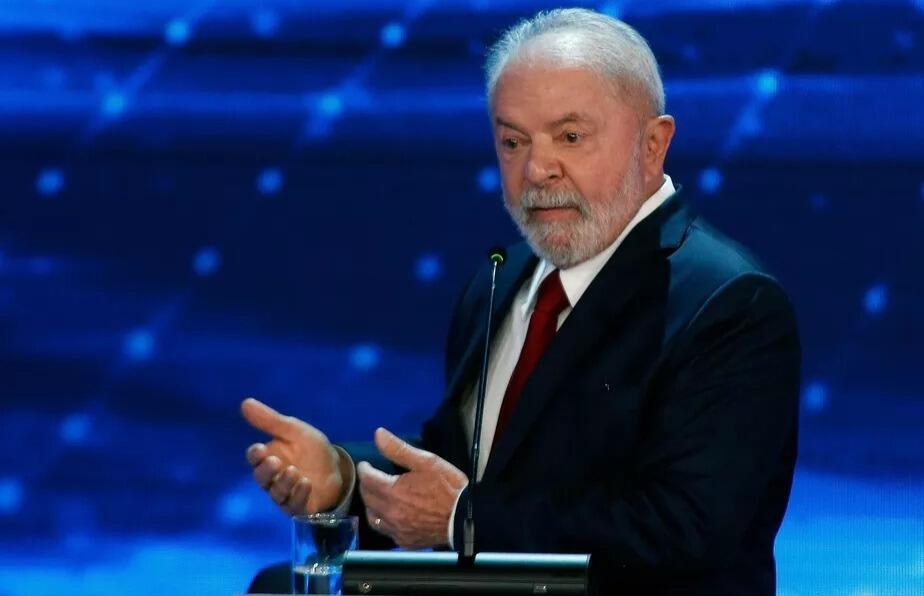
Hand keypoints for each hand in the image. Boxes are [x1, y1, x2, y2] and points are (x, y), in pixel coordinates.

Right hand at [241, 397, 346, 514]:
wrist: (338, 466)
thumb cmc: (311, 449)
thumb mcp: (294, 431)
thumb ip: (271, 421)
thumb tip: (245, 402)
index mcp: (268, 458)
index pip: (254, 458)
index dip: (255, 455)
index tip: (260, 449)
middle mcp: (272, 478)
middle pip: (261, 478)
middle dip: (266, 471)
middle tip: (275, 461)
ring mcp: (285, 494)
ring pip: (276, 493)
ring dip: (283, 483)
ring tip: (294, 471)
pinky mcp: (300, 507)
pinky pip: (294, 505)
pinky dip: (299, 495)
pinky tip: (306, 483)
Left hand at [357, 427, 467, 548]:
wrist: (465, 517)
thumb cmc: (448, 486)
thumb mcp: (426, 462)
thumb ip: (399, 449)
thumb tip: (378, 434)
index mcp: (393, 492)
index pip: (368, 479)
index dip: (364, 470)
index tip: (365, 465)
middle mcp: (390, 513)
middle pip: (367, 499)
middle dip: (366, 486)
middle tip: (370, 478)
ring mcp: (397, 530)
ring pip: (373, 518)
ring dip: (371, 506)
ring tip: (376, 497)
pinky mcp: (405, 542)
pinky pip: (386, 532)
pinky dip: (384, 522)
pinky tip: (391, 517)